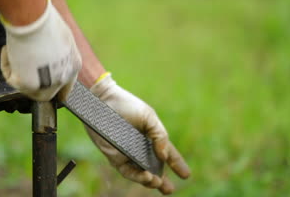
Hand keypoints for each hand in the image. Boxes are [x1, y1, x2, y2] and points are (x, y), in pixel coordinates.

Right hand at [0, 0, 81, 101]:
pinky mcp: (28, 84)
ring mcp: (46, 83)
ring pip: (27, 87)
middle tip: (20, 74)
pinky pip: (11, 78)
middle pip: (46, 94)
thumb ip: (57, 51)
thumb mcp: (59, 36)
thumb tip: (46, 58)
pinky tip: (9, 48)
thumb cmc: (44, 18)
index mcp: (74, 65)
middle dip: (33, 85)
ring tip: (15, 49)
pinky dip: (7, 63)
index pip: (66, 87)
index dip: (55, 89)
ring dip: (18, 70)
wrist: (32, 17)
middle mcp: (63, 78)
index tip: (46, 91)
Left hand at [86, 74, 189, 194]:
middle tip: (169, 190)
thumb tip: (164, 156)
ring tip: (158, 183)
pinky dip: (137, 176)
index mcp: (151, 137)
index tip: (186, 175)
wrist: (103, 102)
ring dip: (150, 181)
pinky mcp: (115, 157)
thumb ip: (160, 135)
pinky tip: (147, 176)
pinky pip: (127, 171)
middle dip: (162, 180)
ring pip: (141, 173)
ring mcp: (128, 154)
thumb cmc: (126, 105)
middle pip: (154, 168)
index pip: (167, 153)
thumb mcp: (149, 117)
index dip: (176, 164)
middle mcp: (140, 148)